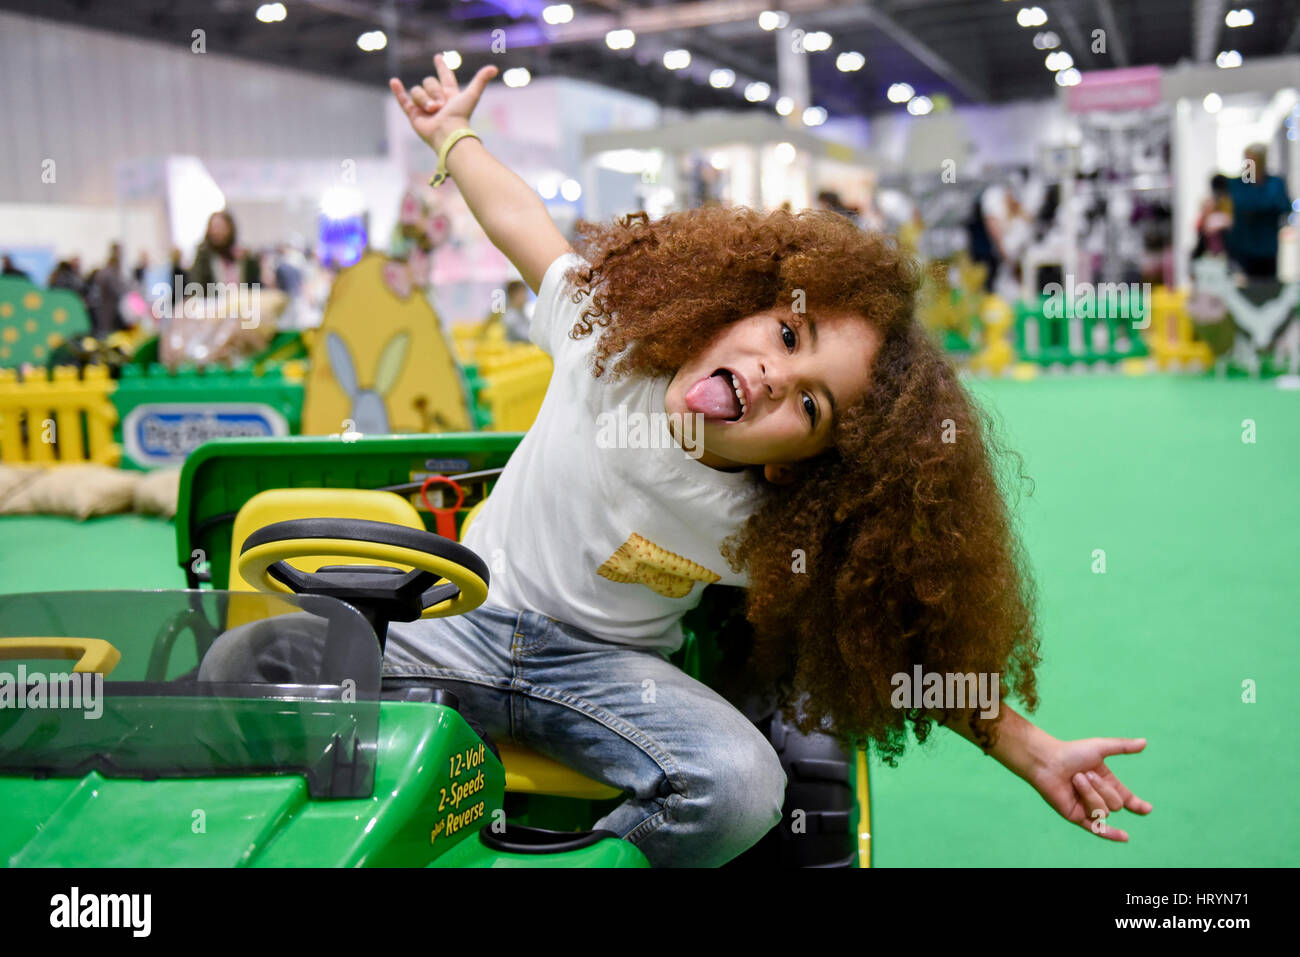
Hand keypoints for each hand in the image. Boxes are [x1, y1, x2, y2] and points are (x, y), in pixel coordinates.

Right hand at [389, 55, 498, 148]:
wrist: (448, 133)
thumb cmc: (460, 116)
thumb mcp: (471, 95)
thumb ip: (481, 80)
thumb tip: (494, 68)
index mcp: (450, 94)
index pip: (445, 76)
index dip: (442, 67)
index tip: (438, 58)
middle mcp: (437, 99)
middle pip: (429, 82)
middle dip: (434, 91)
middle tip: (441, 106)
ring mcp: (424, 107)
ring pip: (417, 90)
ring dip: (424, 100)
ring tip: (432, 111)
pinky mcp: (413, 114)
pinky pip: (403, 99)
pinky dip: (398, 91)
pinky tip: (394, 81)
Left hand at [1026, 736, 1151, 841]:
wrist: (1046, 762)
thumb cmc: (1071, 752)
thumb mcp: (1100, 747)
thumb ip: (1122, 746)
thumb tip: (1145, 742)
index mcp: (1106, 782)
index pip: (1127, 798)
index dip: (1137, 805)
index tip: (1147, 808)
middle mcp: (1098, 796)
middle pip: (1116, 804)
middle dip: (1102, 788)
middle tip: (1083, 774)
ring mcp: (1087, 807)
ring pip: (1104, 811)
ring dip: (1090, 794)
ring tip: (1075, 780)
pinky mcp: (1076, 816)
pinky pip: (1097, 829)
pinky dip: (1111, 834)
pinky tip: (1125, 837)